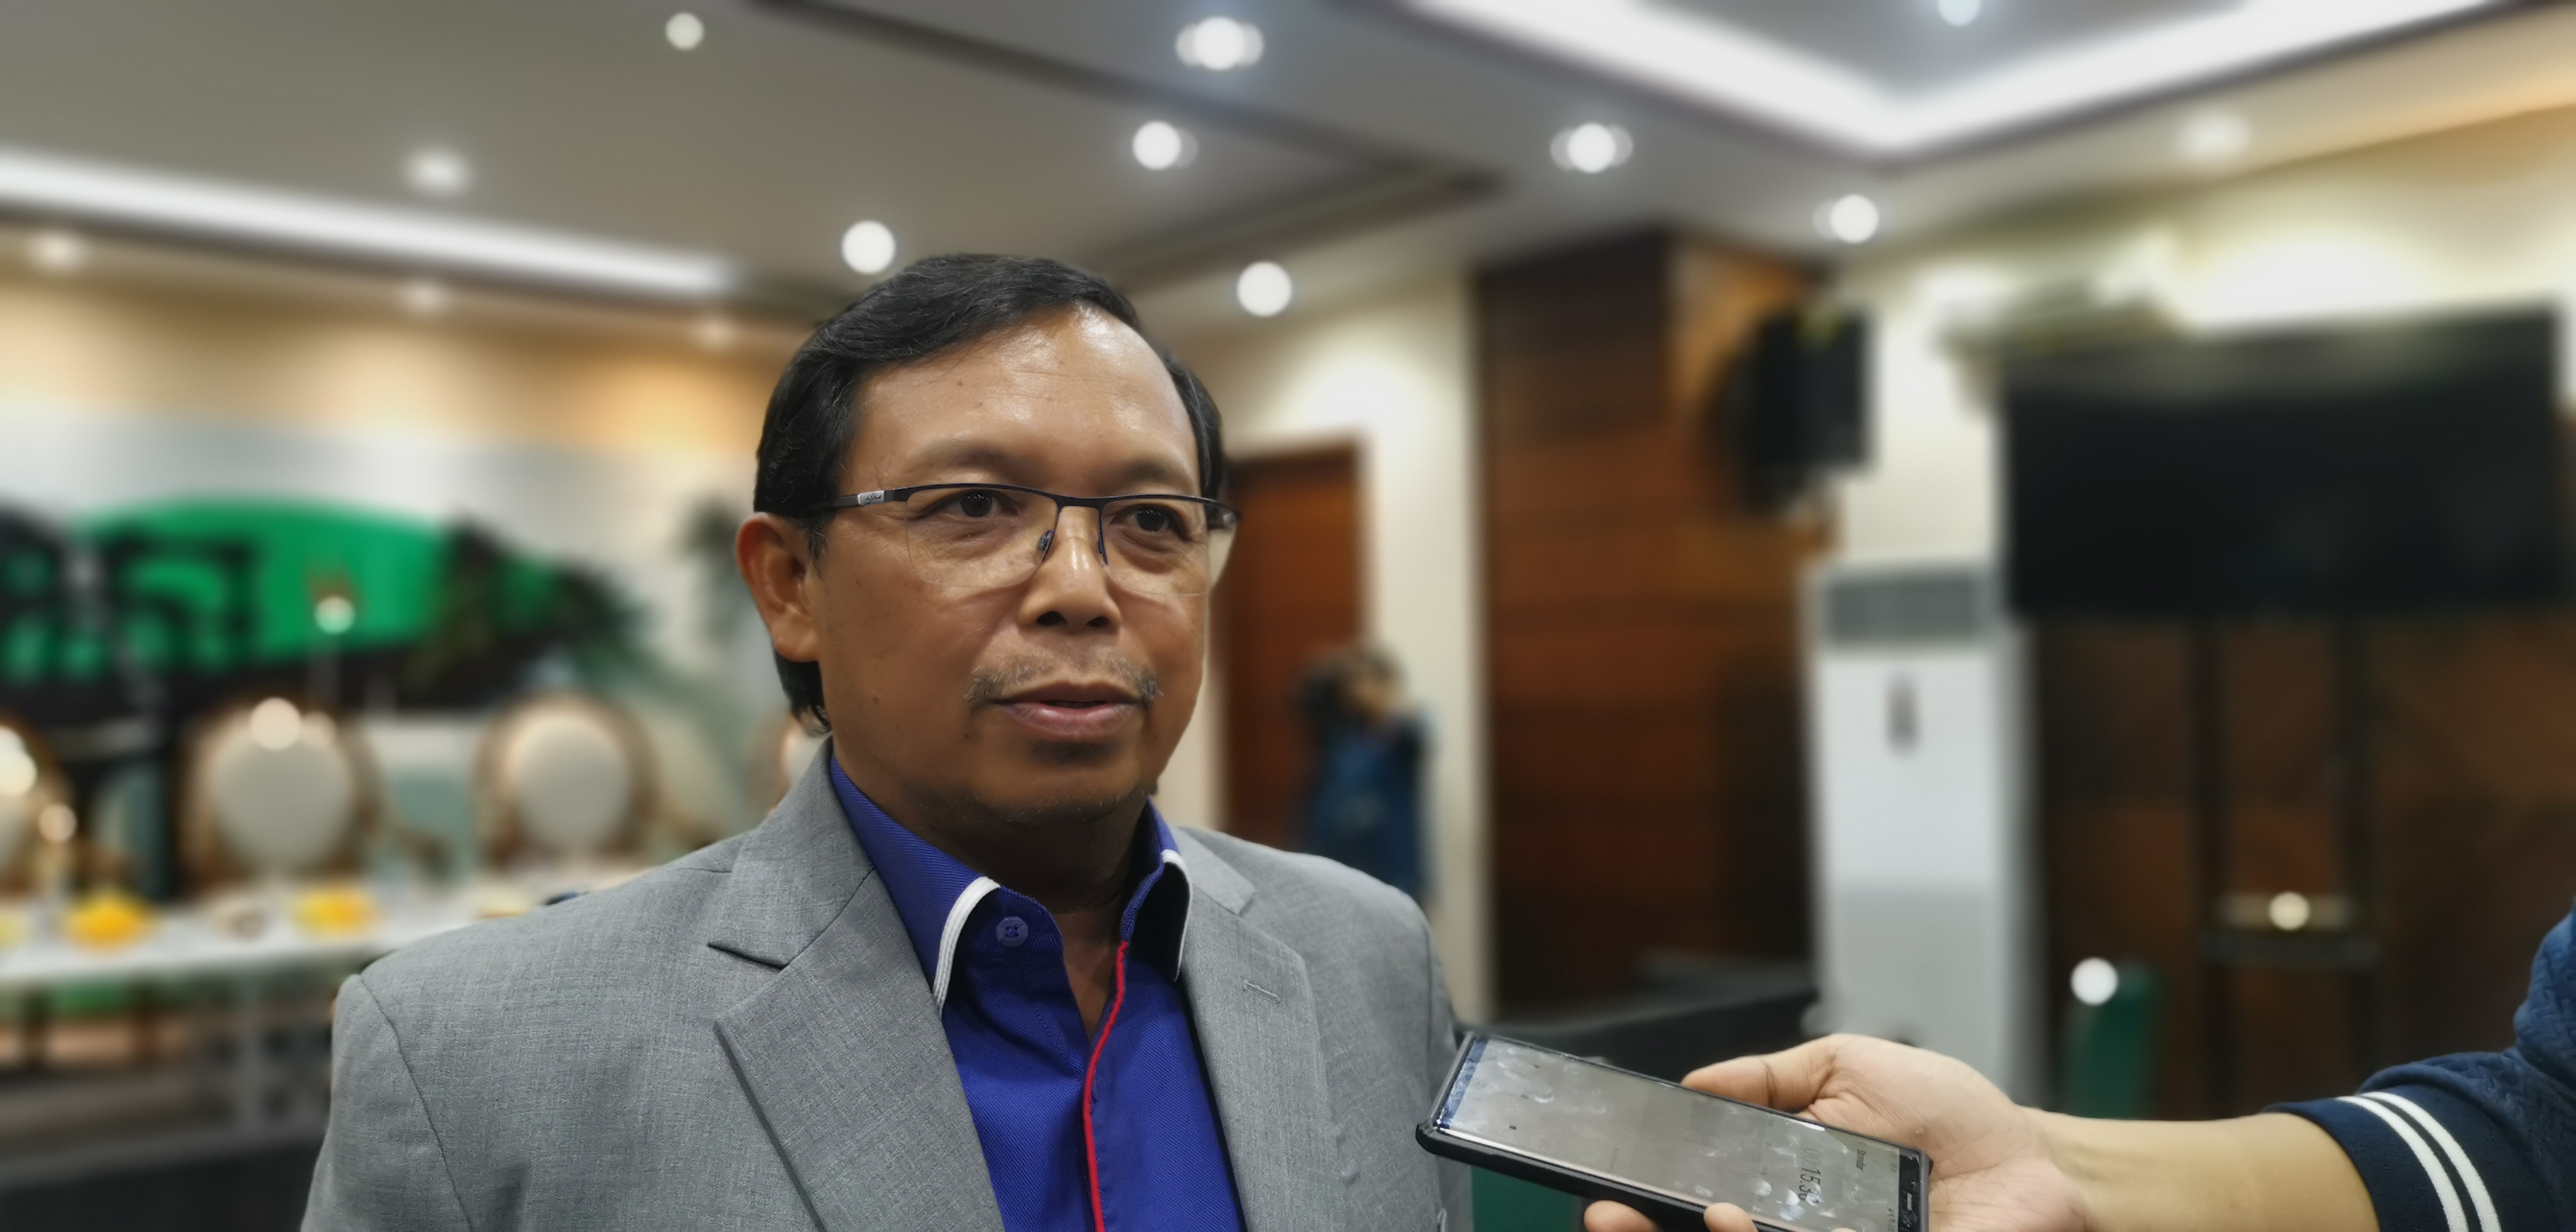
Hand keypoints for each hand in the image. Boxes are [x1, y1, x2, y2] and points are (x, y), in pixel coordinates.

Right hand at [1582, 1035, 2084, 1231]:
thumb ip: (1769, 1077)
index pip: (1691, 1208)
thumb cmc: (1952, 1118)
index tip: (1604, 1198)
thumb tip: (1692, 1085)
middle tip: (1610, 1217)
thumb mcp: (1848, 1068)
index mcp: (1776, 1192)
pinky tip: (1747, 1225)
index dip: (1641, 1208)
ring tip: (1713, 1215)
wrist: (2036, 1163)